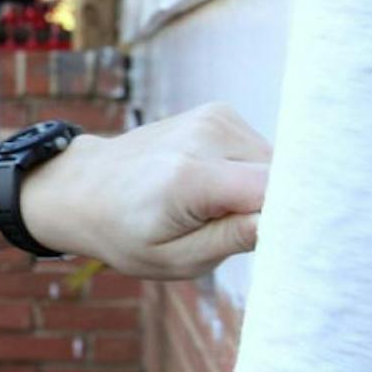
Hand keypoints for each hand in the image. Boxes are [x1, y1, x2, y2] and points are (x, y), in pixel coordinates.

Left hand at [23, 104, 269, 278]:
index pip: (276, 191)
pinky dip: (246, 174)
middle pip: (283, 178)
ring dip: (257, 193)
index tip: (274, 239)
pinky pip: (259, 152)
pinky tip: (209, 186)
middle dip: (270, 209)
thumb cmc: (123, 232)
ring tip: (209, 208)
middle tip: (226, 230)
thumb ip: (233, 240)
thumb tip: (288, 220)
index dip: (289, 217)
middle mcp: (205, 136)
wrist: (82, 187)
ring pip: (276, 164)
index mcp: (190, 177)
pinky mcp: (219, 112)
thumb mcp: (173, 259)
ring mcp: (214, 117)